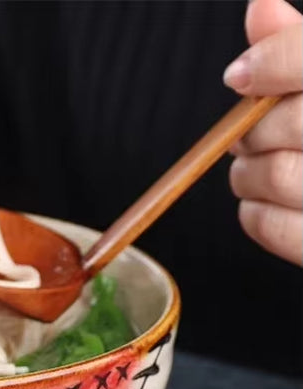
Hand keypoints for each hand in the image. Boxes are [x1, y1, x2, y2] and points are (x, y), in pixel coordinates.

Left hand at [225, 0, 301, 264]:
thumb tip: (259, 9)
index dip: (273, 63)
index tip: (241, 76)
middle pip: (288, 121)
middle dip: (253, 127)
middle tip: (249, 132)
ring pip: (274, 175)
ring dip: (247, 172)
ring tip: (259, 166)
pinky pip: (271, 226)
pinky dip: (253, 212)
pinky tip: (265, 201)